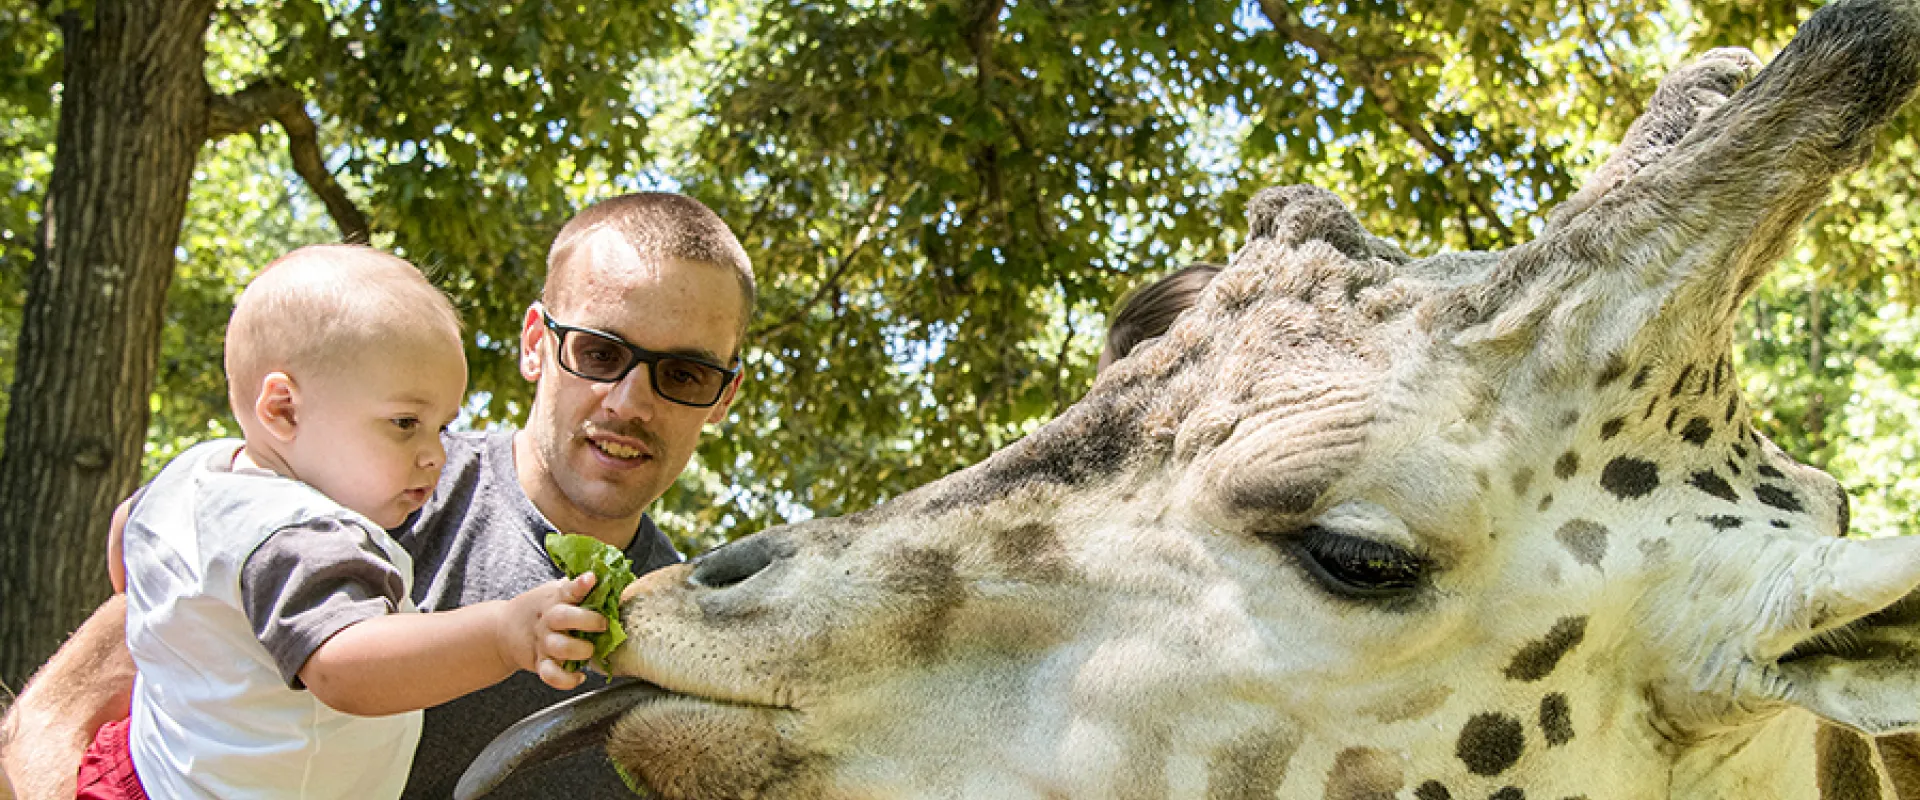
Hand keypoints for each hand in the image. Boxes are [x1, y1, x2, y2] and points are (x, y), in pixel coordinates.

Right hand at [498, 573, 606, 689]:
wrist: (502, 630)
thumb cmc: (540, 609)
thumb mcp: (555, 593)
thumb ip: (578, 589)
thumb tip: (614, 580)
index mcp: (555, 599)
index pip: (568, 589)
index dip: (580, 584)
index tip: (591, 579)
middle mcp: (548, 620)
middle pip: (563, 617)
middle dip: (586, 620)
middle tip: (602, 624)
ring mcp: (543, 642)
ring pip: (559, 647)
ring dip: (578, 650)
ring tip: (589, 650)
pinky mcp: (539, 663)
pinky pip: (551, 675)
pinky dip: (566, 680)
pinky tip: (580, 676)